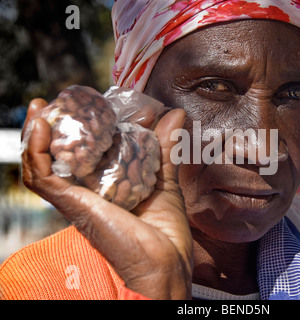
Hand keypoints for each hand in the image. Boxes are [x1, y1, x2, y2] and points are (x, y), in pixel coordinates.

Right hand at [21, 97, 191, 298]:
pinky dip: (36, 153)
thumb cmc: (165, 234)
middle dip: (49, 129)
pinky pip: (44, 179)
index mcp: (106, 188)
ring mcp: (78, 200)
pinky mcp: (74, 207)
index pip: (81, 155)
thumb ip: (165, 149)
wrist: (166, 266)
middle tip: (49, 103)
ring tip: (39, 109)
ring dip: (35, 136)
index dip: (76, 130)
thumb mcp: (164, 182)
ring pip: (42, 166)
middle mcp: (87, 193)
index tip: (80, 105)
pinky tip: (42, 128)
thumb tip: (176, 114)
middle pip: (57, 158)